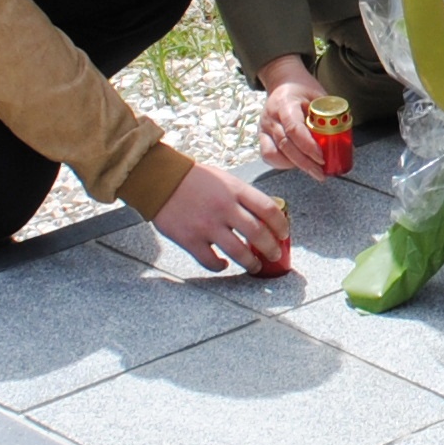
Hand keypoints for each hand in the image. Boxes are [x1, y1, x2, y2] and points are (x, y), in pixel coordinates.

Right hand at [153, 162, 289, 274]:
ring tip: (254, 266)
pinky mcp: (190, 239)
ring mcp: (207, 224)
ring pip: (239, 251)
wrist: (159, 179)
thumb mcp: (224, 178)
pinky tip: (224, 264)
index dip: (281, 225)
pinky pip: (210, 260)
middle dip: (271, 248)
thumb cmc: (192, 178)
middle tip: (274, 254)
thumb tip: (263, 214)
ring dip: (250, 263)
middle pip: (258, 233)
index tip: (284, 234)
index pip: (268, 209)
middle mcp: (224, 207)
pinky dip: (220, 266)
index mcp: (235, 189)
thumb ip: (242, 196)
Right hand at [254, 55, 325, 171]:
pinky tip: (295, 164)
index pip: (294, 129)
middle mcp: (271, 117)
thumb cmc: (302, 88)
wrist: (282, 81)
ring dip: (293, 165)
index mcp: (285, 104)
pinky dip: (281, 163)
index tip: (322, 158)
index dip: (308, 146)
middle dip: (305, 163)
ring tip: (310, 169)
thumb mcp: (318, 95)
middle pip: (286, 145)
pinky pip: (267, 155)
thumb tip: (346, 143)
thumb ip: (329, 116)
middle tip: (320, 173)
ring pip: (274, 153)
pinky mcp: (261, 135)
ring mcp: (264, 127)